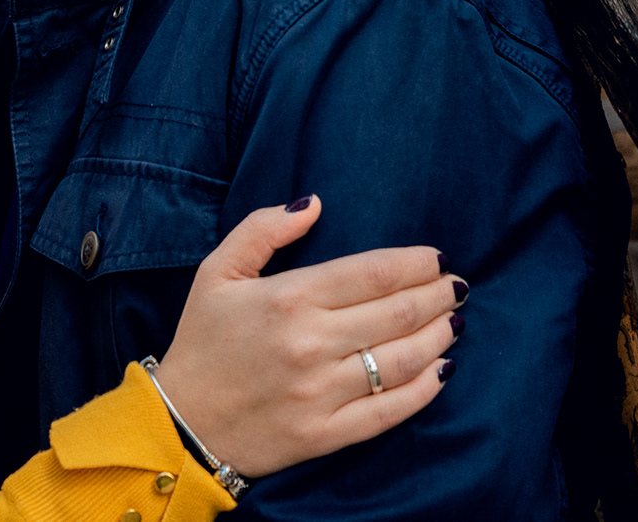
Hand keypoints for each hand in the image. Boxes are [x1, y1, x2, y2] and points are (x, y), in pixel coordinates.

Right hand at [151, 196, 464, 478]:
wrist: (180, 425)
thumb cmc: (203, 342)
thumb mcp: (218, 272)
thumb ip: (263, 229)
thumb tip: (313, 203)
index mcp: (289, 297)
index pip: (374, 273)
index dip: (416, 263)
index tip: (437, 258)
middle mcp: (310, 343)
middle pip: (399, 312)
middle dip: (439, 295)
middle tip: (457, 287)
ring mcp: (321, 392)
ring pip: (403, 359)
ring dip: (440, 336)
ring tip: (455, 322)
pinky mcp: (326, 433)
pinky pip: (390, 410)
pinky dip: (424, 389)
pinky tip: (442, 371)